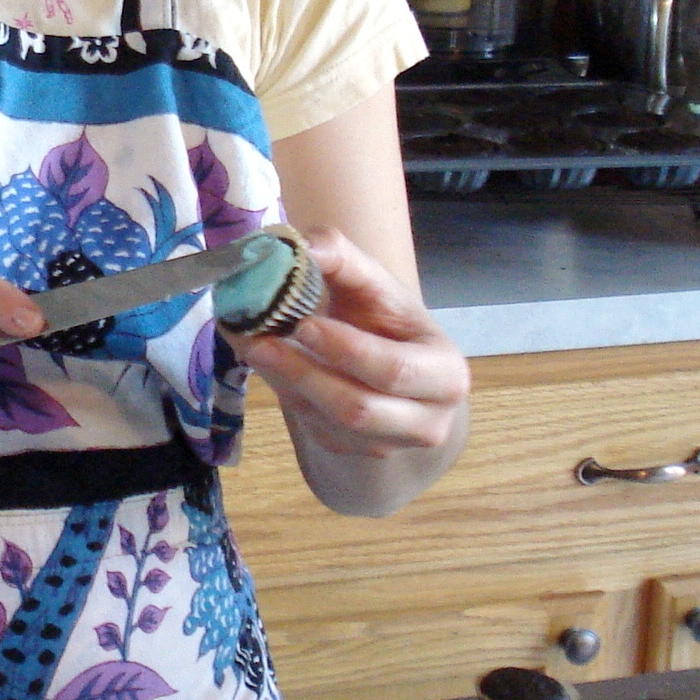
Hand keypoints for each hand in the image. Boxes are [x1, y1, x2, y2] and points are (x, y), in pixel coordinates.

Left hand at [231, 227, 468, 463]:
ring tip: (254, 348)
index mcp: (445, 374)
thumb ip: (341, 257)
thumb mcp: (374, 283)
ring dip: (287, 385)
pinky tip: (269, 366)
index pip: (394, 370)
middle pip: (359, 408)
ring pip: (330, 425)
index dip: (347, 350)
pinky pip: (316, 432)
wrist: (389, 362)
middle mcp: (427, 421)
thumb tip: (301, 246)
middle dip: (305, 374)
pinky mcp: (355, 453)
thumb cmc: (386, 319)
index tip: (303, 324)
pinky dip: (287, 397)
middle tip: (260, 341)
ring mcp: (390, 445)